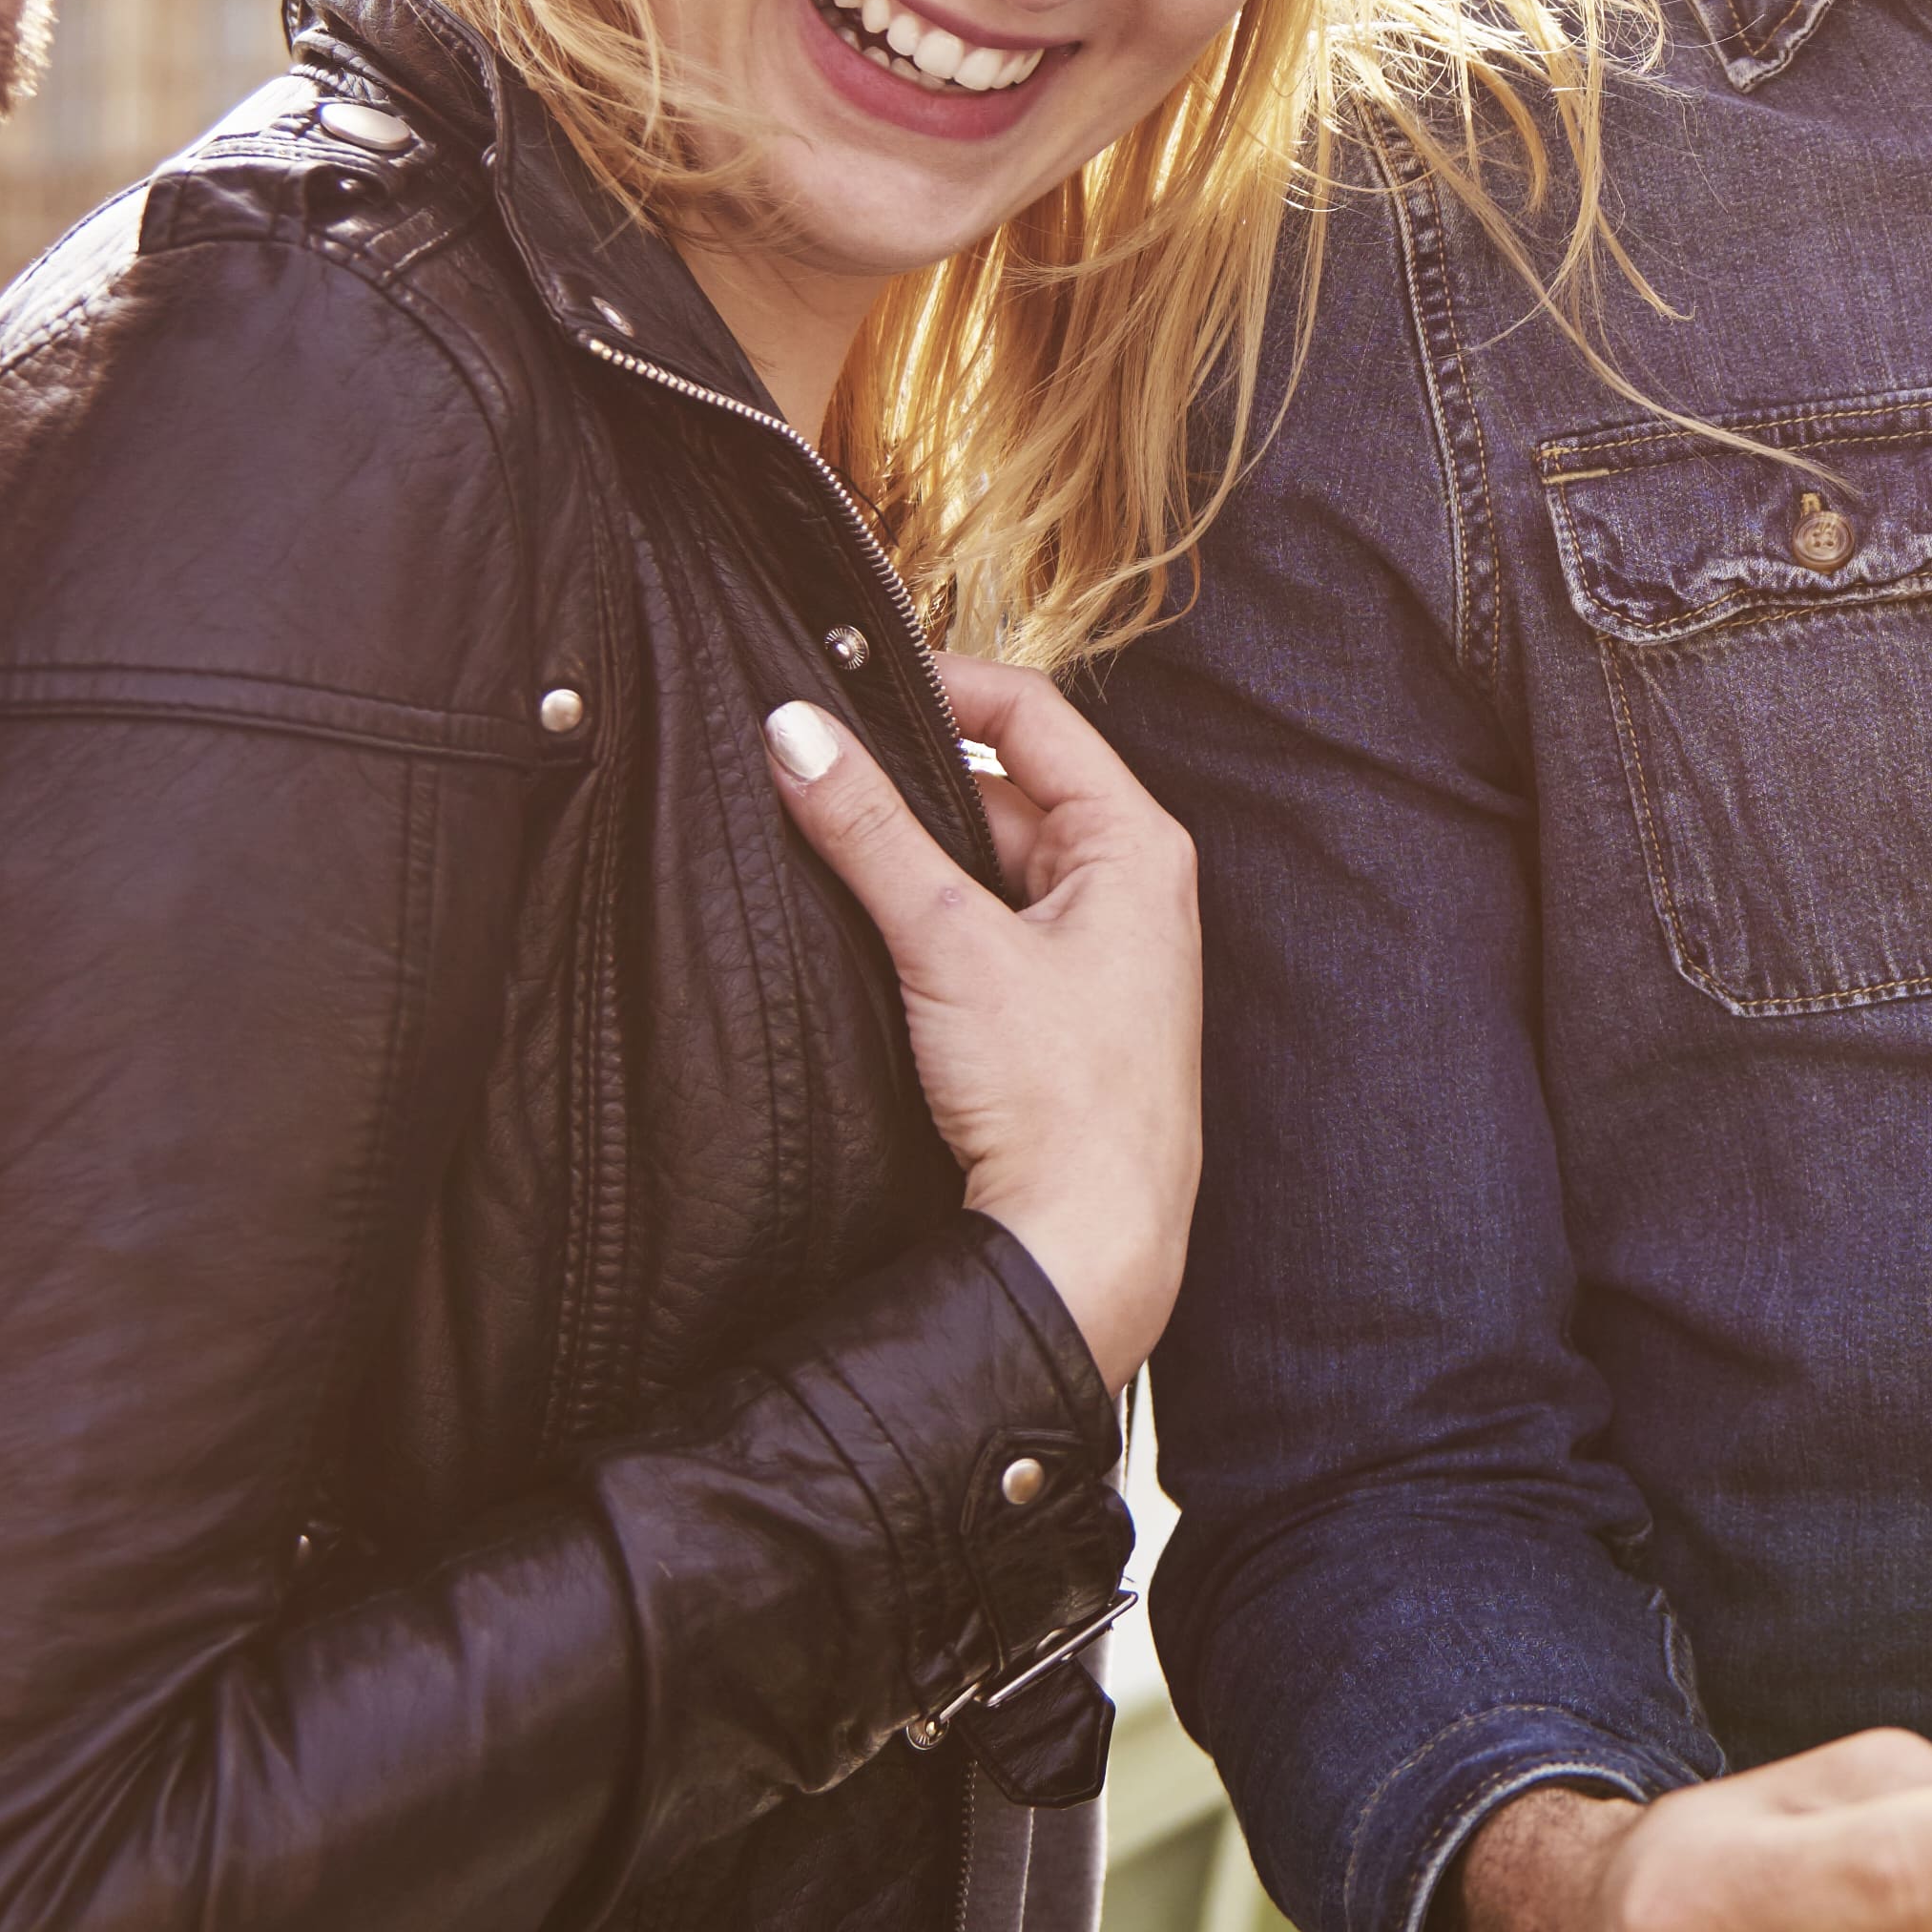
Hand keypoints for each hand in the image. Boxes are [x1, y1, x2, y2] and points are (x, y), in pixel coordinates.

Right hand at [765, 658, 1198, 1384]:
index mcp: (1135, 844)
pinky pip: (975, 929)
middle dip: (904, 784)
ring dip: (905, 858)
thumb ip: (868, 830)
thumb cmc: (1062, 1101)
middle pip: (998, 789)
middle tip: (809, 771)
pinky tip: (856, 930)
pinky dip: (917, 920)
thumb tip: (795, 732)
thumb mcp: (948, 943)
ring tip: (819, 846)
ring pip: (978, 864)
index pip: (1031, 715)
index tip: (847, 680)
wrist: (1085, 1250)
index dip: (940, 684)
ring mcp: (1091, 950)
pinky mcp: (1052, 1009)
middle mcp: (1125, 885)